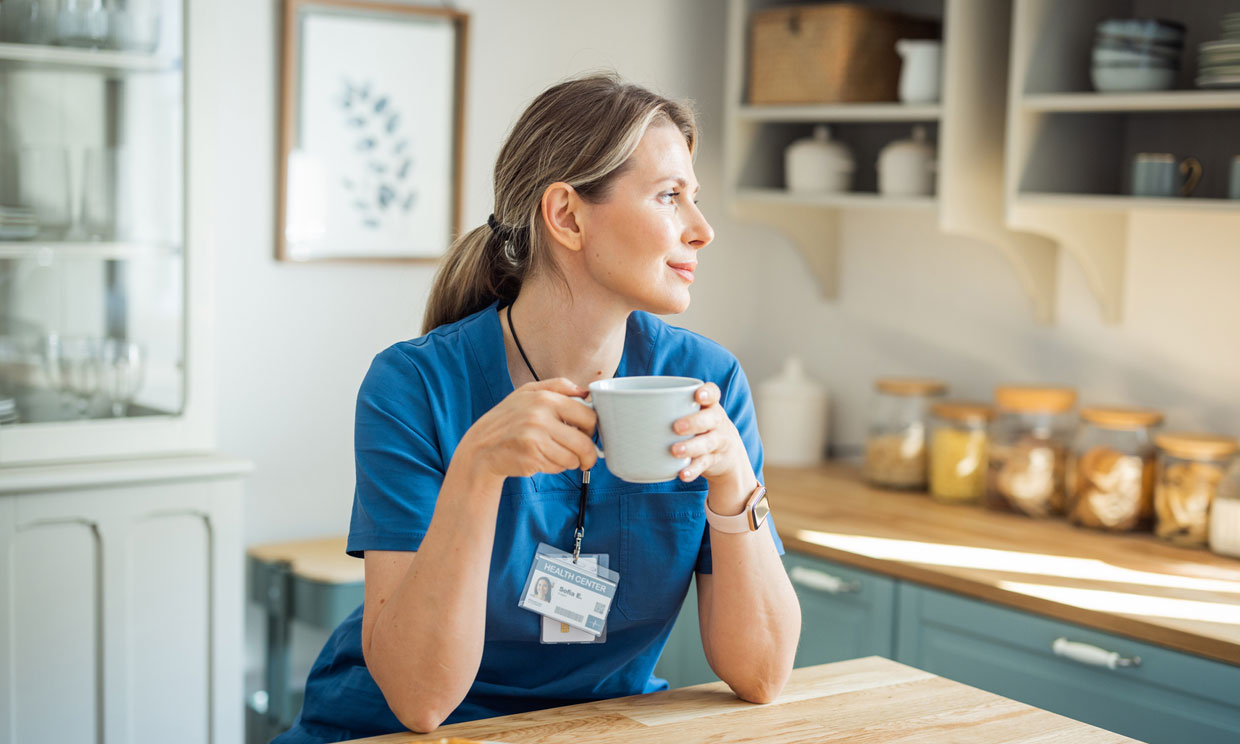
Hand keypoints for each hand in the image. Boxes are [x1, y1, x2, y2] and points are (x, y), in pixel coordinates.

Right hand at [458, 378, 598, 481]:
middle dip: (588, 453)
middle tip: (584, 457)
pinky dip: (555, 467)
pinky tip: (542, 459)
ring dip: (569, 462)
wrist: (481, 447)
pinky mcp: (531, 458)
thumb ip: (559, 386)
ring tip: (555, 455)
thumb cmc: (507, 420)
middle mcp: (540, 417)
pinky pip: (558, 468)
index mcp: (545, 398)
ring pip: (572, 458)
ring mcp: (535, 439)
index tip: (587, 434)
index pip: (588, 416)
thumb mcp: (528, 392)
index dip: (592, 429)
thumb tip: (586, 391)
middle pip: (584, 442)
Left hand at [670, 383, 755, 503]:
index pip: (713, 393)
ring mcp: (717, 441)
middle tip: (676, 427)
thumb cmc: (696, 426)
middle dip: (694, 422)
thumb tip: (611, 410)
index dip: (707, 393)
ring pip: (708, 442)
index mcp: (708, 405)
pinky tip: (682, 474)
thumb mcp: (690, 413)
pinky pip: (703, 465)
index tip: (698, 395)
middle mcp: (716, 421)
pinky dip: (692, 470)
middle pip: (711, 419)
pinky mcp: (713, 460)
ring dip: (691, 447)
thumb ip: (662, 408)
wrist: (726, 453)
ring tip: (674, 451)